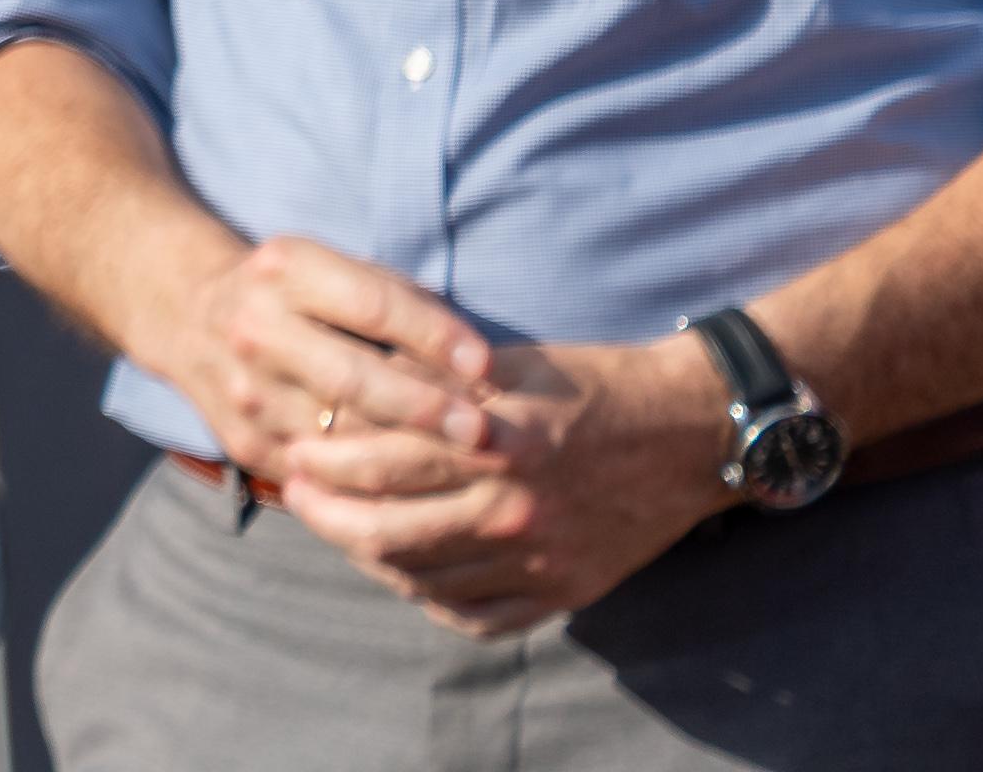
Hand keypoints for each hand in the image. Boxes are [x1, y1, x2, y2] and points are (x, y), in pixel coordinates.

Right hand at [141, 233, 501, 488]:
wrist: (186, 312)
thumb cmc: (294, 291)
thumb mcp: (331, 267)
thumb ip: (395, 302)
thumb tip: (473, 362)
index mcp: (284, 270)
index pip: (371, 304)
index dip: (432, 334)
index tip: (485, 363)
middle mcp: (256, 328)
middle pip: (352, 378)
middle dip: (425, 408)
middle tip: (484, 430)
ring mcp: (244, 390)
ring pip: (338, 437)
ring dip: (405, 454)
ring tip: (462, 464)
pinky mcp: (242, 442)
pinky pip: (318, 474)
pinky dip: (368, 485)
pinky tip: (416, 490)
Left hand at [274, 332, 724, 636]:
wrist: (690, 433)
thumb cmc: (591, 384)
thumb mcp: (506, 365)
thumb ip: (432, 377)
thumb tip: (352, 374)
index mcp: (494, 446)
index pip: (379, 464)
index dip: (324, 463)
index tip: (292, 453)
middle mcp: (512, 510)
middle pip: (388, 534)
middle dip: (328, 517)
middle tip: (297, 497)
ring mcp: (540, 559)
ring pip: (424, 580)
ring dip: (370, 559)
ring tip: (343, 532)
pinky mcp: (564, 591)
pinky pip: (478, 617)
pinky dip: (430, 599)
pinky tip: (406, 576)